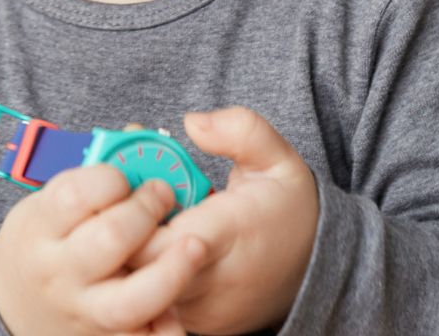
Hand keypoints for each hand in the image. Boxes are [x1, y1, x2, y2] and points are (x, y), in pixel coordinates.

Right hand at [0, 164, 209, 335]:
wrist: (15, 301)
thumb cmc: (47, 235)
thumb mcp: (52, 198)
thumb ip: (94, 172)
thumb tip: (138, 138)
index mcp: (41, 226)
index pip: (73, 195)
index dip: (110, 177)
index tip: (126, 172)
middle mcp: (59, 271)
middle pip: (109, 240)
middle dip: (146, 211)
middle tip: (164, 194)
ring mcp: (83, 308)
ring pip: (130, 299)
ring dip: (169, 270)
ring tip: (193, 243)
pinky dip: (164, 328)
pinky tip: (180, 312)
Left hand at [130, 108, 318, 334]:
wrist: (318, 271)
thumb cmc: (291, 211)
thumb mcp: (278, 158)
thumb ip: (240, 131)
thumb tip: (192, 123)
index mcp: (232, 233)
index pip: (160, 239)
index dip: (135, 213)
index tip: (138, 185)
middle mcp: (213, 280)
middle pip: (139, 266)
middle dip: (120, 231)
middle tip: (121, 201)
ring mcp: (200, 309)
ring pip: (138, 288)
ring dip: (127, 254)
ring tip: (132, 221)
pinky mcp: (193, 323)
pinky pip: (149, 303)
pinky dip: (140, 274)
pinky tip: (147, 245)